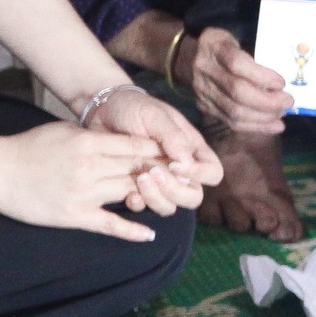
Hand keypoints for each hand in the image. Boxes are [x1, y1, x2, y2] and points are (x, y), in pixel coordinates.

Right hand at [0, 122, 169, 241]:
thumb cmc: (30, 146)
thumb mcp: (64, 129)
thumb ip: (94, 135)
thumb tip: (120, 139)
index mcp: (88, 142)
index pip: (134, 145)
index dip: (158, 149)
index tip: (176, 152)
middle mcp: (91, 167)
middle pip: (136, 168)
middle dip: (162, 170)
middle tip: (185, 174)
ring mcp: (84, 193)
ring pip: (128, 193)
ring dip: (150, 195)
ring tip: (172, 196)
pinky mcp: (75, 215)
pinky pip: (109, 224)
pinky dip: (131, 230)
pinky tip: (149, 233)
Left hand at [85, 88, 222, 216]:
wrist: (103, 112)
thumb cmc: (135, 108)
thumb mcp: (155, 115)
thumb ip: (173, 137)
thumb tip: (187, 164)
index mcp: (191, 150)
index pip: (213, 172)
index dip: (200, 175)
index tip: (175, 165)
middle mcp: (179, 170)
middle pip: (193, 196)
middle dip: (176, 191)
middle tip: (154, 173)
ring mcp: (158, 182)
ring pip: (170, 207)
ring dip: (157, 199)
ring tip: (140, 178)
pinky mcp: (137, 189)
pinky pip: (145, 208)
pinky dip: (139, 204)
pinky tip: (130, 194)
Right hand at [182, 28, 291, 135]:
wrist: (189, 56)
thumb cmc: (222, 45)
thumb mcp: (236, 39)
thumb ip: (254, 55)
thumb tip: (282, 82)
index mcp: (214, 45)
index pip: (236, 63)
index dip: (261, 76)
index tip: (282, 83)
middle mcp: (205, 69)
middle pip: (237, 91)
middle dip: (267, 101)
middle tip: (288, 101)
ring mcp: (203, 91)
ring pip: (234, 112)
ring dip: (263, 117)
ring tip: (282, 115)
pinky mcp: (205, 107)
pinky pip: (231, 122)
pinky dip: (255, 126)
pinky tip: (273, 125)